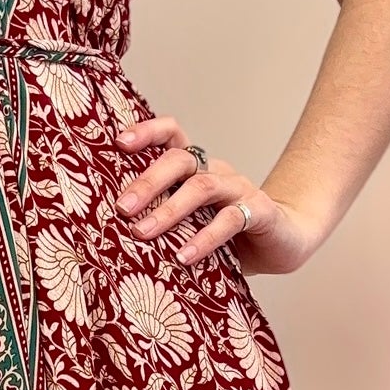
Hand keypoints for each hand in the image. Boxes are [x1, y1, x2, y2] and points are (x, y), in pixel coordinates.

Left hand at [116, 115, 319, 275]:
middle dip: (147, 182)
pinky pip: (229, 221)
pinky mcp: (259, 212)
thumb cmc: (227, 236)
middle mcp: (216, 171)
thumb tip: (105, 235)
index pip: (172, 136)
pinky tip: (183, 257)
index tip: (119, 142)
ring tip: (142, 233)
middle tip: (122, 208)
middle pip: (180, 160)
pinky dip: (204, 239)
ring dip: (169, 210)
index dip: (148, 132)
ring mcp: (239, 189)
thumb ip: (159, 222)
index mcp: (197, 169)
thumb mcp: (189, 225)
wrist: (284, 243)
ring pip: (202, 187)